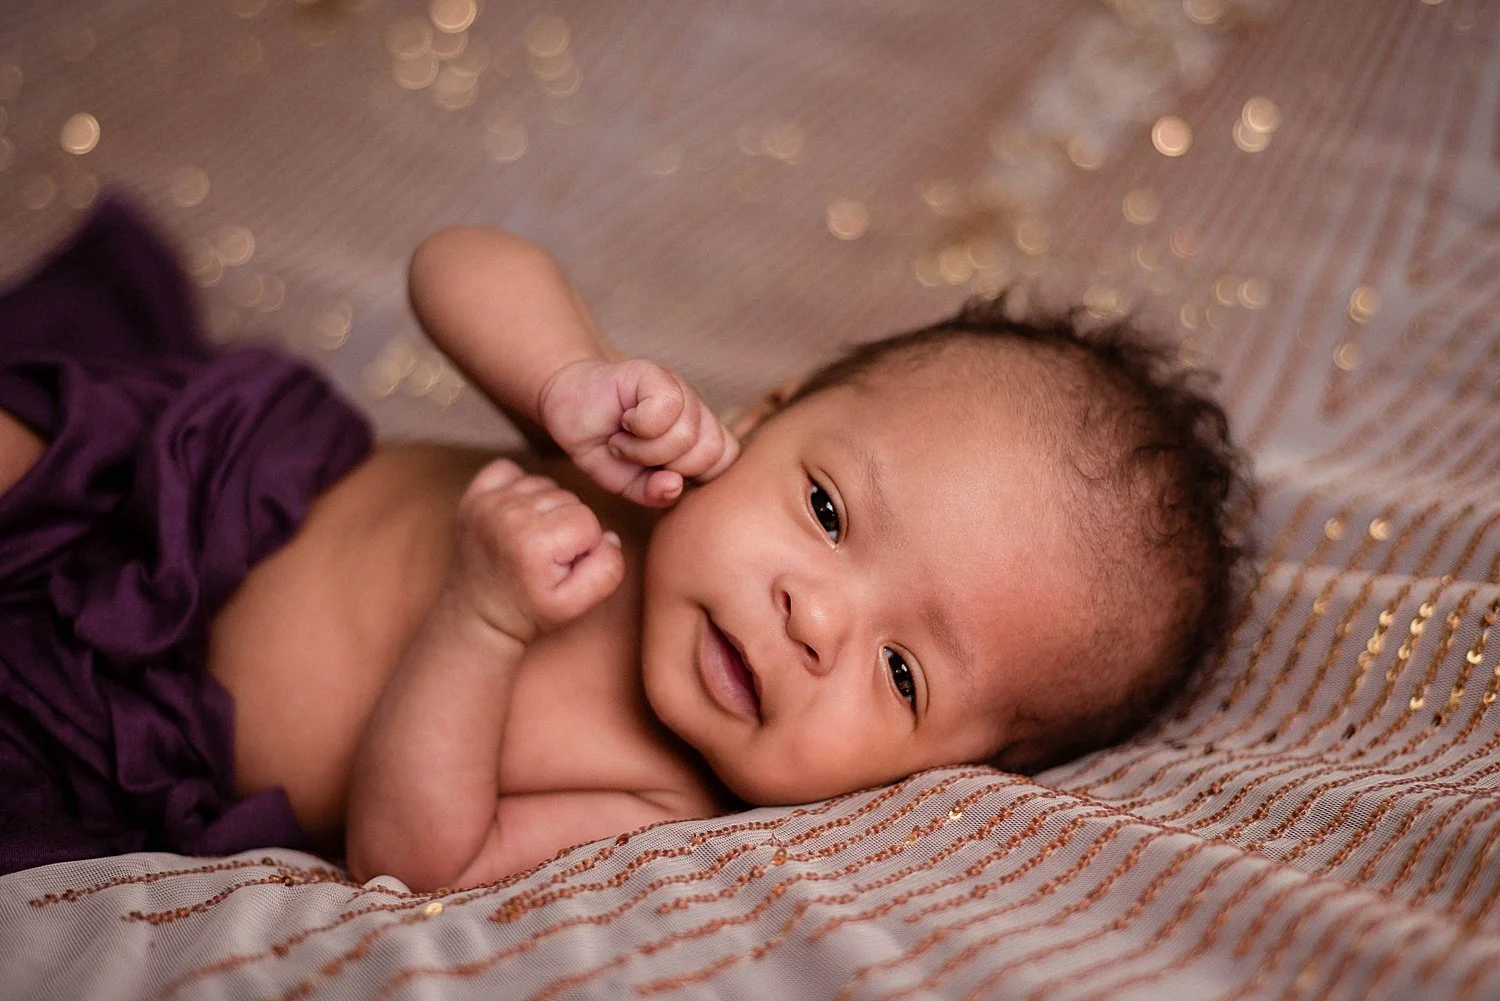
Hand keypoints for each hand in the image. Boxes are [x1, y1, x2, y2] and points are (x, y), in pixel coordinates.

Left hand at [448, 459, 624, 643]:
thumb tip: (609, 536)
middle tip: (546, 556)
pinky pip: (509, 471)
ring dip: (544, 508)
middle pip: (568, 499)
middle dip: (566, 526)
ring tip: (531, 539)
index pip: (588, 521)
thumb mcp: (576, 605)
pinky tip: (516, 516)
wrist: (478, 615)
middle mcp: (509, 516)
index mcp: (535, 543)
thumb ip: (608, 570)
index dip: (585, 545)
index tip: (563, 566)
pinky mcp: (473, 496)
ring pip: (543, 485)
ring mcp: (487, 503)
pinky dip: (518, 488)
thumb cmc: (529, 610)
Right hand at [538, 359, 738, 506]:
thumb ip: (655, 493)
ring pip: (688, 434)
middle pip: (709, 452)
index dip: (689, 477)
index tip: (653, 471)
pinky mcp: (656, 373)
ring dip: (646, 448)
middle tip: (634, 455)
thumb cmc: (601, 444)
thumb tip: (675, 486)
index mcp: (699, 434)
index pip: (723, 463)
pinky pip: (668, 408)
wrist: (566, 405)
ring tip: (625, 441)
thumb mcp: (627, 483)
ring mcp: (679, 388)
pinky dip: (639, 425)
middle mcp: (695, 409)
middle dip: (666, 465)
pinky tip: (624, 421)